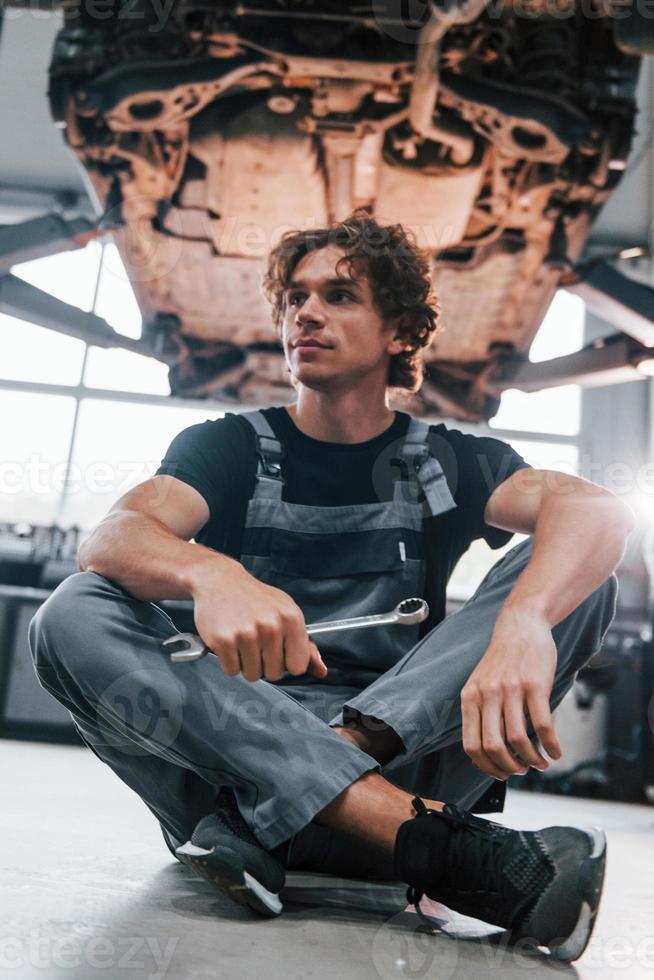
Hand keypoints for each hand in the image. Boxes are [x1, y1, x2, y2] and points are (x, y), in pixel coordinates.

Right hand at [191, 558, 327, 682]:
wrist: (220, 581)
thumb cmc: (255, 599)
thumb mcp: (286, 614)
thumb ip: (306, 645)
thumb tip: (321, 670)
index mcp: (291, 619)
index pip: (298, 666)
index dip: (288, 662)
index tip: (280, 650)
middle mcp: (271, 626)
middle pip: (275, 674)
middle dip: (265, 664)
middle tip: (257, 642)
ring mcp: (246, 633)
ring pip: (252, 675)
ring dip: (246, 663)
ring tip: (243, 641)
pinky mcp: (224, 640)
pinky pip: (231, 670)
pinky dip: (229, 661)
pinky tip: (230, 641)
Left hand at [460, 604, 561, 779]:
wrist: (521, 625)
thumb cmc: (503, 659)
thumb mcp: (481, 682)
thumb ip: (481, 710)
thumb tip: (488, 750)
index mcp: (470, 697)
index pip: (471, 745)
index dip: (486, 766)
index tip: (500, 773)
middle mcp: (487, 694)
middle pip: (493, 747)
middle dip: (508, 767)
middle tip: (521, 770)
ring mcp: (510, 689)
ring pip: (518, 739)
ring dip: (532, 759)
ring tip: (540, 763)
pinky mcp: (535, 685)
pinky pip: (543, 725)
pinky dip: (550, 745)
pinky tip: (555, 751)